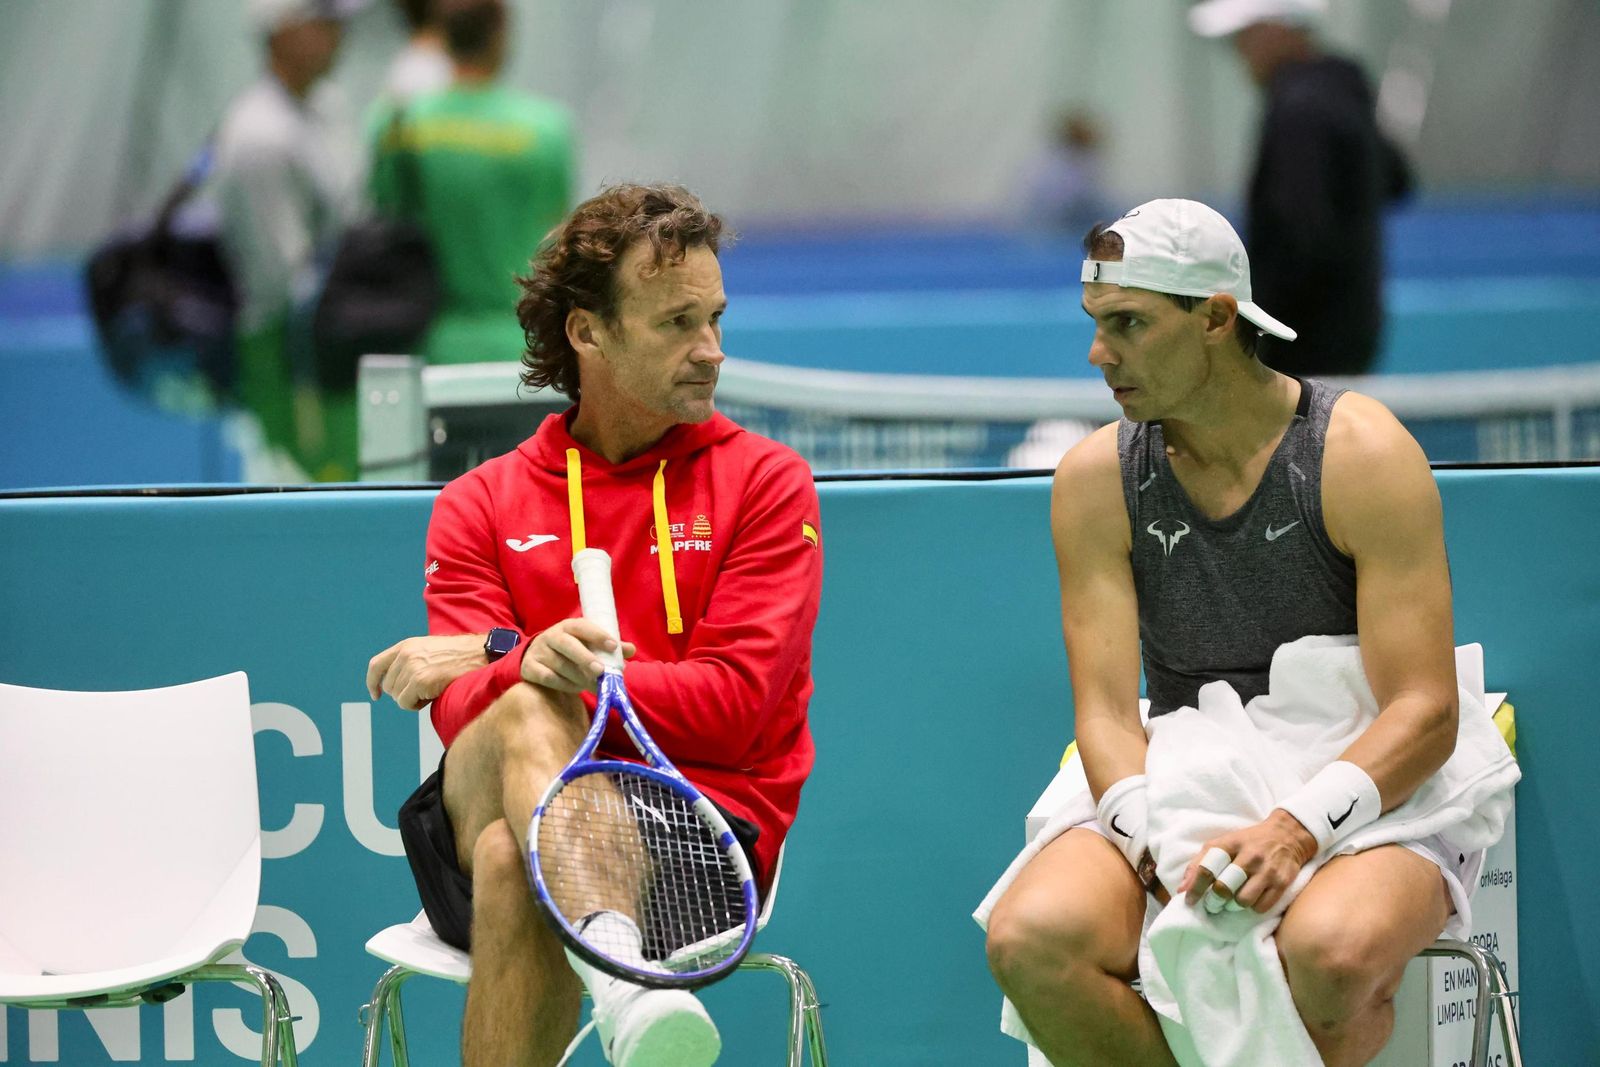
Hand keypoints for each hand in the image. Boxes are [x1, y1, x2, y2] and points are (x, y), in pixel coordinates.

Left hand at [367, 633, 487, 709]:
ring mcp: (411, 668)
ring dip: (413, 699)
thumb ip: (412, 660)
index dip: (373, 682)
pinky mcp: (419, 681)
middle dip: (404, 693)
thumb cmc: (462, 656)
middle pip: (389, 686)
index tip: (376, 694)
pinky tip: (433, 695)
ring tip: (432, 689)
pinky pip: (406, 704)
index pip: (376, 665)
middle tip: (426, 689)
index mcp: (406, 646)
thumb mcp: (431, 650)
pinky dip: (417, 705)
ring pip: (397, 697)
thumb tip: (399, 682)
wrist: (482, 654)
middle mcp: (405, 655)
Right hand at [519, 619, 635, 693]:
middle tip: (600, 670)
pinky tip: (576, 688)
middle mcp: (551, 636)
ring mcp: (539, 651)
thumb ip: (608, 647)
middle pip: (567, 644)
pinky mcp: (529, 668)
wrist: (538, 659)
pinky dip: (564, 684)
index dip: (598, 635)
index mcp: (568, 626)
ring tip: (592, 684)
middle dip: (585, 657)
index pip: (582, 626)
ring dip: (578, 676)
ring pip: (559, 664)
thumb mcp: (587, 644)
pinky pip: (548, 677)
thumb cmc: (571, 651)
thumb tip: (631, 649)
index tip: (613, 646)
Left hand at [1178, 810, 1318, 913]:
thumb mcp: (1224, 843)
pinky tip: (1252, 898)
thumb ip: (1201, 862)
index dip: (1194, 887)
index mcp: (1230, 844)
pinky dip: (1253, 907)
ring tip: (1234, 899)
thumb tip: (1182, 889)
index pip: (1207, 868)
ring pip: (1242, 900)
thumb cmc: (1249, 842)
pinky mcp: (1282, 882)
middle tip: (1213, 903)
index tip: (1189, 901)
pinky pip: (1261, 906)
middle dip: (1215, 900)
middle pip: (1223, 888)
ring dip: (1235, 905)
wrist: (1287, 835)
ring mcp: (1267, 870)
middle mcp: (1249, 856)